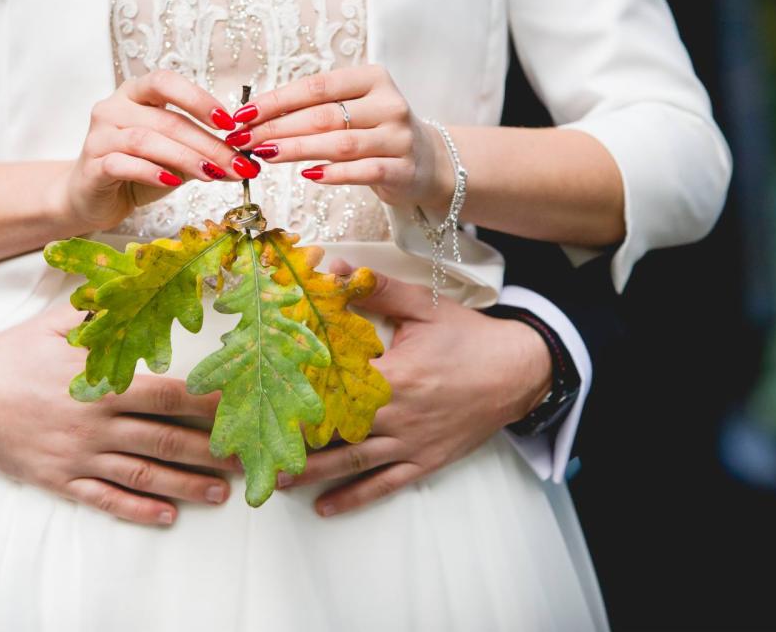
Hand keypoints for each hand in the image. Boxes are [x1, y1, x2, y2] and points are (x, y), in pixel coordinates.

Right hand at [0, 302, 238, 525]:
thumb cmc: (13, 354)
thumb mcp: (55, 321)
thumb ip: (100, 306)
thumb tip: (136, 276)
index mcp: (101, 383)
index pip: (168, 395)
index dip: (207, 403)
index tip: (238, 407)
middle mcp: (96, 424)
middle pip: (165, 439)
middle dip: (211, 450)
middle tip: (246, 458)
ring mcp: (79, 456)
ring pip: (143, 474)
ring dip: (185, 485)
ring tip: (221, 493)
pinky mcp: (60, 480)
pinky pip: (105, 500)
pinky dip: (138, 510)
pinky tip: (166, 517)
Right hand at [56, 71, 257, 231]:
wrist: (91, 198)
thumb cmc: (134, 171)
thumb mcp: (173, 159)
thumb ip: (201, 154)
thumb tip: (243, 163)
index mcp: (135, 94)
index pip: (165, 82)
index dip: (198, 99)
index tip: (229, 122)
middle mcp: (114, 108)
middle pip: (166, 119)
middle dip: (207, 143)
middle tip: (236, 163)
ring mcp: (100, 135)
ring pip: (146, 140)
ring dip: (185, 157)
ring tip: (212, 174)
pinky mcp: (92, 165)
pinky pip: (123, 163)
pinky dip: (151, 172)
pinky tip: (172, 182)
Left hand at [228, 64, 450, 209]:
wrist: (429, 161)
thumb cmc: (376, 131)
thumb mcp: (352, 109)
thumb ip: (315, 108)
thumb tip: (256, 117)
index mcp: (372, 79)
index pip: (316, 87)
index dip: (277, 101)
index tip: (244, 114)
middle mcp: (388, 103)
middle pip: (323, 116)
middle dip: (277, 128)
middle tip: (244, 139)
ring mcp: (398, 137)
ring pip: (340, 143)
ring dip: (297, 150)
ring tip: (265, 155)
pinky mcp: (404, 169)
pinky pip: (363, 171)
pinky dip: (333, 173)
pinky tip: (308, 175)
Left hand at [281, 260, 551, 516]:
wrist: (521, 371)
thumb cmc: (470, 338)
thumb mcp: (425, 307)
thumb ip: (376, 290)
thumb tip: (334, 267)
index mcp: (395, 374)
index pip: (335, 385)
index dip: (298, 393)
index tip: (263, 399)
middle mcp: (399, 413)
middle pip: (336, 430)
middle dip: (293, 440)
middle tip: (253, 450)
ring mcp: (411, 441)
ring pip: (353, 462)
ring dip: (312, 473)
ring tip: (275, 480)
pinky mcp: (424, 460)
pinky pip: (385, 484)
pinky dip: (354, 497)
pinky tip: (325, 507)